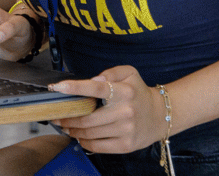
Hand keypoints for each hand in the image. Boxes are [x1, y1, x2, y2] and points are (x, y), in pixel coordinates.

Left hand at [50, 66, 169, 154]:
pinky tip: (79, 137)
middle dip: (68, 118)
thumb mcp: (129, 73)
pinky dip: (84, 142)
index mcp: (124, 91)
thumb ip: (110, 73)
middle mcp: (125, 111)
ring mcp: (126, 130)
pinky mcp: (126, 145)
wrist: (161, 115)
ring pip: (90, 133)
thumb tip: (93, 80)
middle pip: (88, 117)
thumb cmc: (139, 93)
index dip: (75, 88)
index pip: (96, 88)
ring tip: (65, 126)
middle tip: (57, 116)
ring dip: (73, 131)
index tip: (58, 87)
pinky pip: (98, 146)